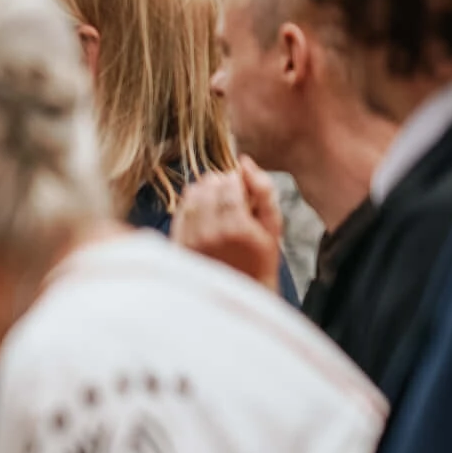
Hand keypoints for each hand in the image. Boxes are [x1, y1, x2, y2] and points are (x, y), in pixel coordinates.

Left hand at [170, 167, 283, 289]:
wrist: (239, 290)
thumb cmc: (260, 257)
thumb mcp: (272, 226)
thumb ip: (263, 192)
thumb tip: (245, 162)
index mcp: (237, 227)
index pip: (229, 184)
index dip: (236, 179)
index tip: (241, 186)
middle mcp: (210, 232)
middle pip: (208, 187)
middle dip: (221, 183)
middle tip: (231, 194)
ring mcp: (191, 239)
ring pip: (191, 195)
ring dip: (205, 191)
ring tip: (218, 202)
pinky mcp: (178, 243)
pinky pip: (180, 210)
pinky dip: (191, 203)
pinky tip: (204, 210)